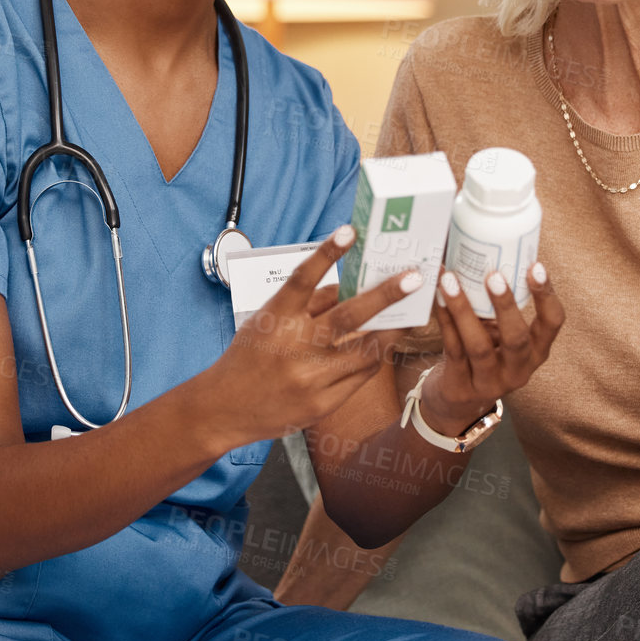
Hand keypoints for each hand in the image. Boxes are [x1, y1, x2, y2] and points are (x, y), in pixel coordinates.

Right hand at [203, 225, 413, 448]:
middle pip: (348, 316)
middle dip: (386, 295)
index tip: (350, 231)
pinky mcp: (322, 403)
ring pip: (366, 350)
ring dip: (392, 331)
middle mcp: (292, 346)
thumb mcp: (268, 321)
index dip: (326, 253)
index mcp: (274, 319)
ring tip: (411, 315)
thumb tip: (350, 285)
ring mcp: (309, 378)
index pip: (302, 279)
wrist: (225, 409)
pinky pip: (360, 376)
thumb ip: (308, 304)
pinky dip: (374, 357)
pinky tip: (384, 345)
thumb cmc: (251, 356)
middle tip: (414, 277)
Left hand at [423, 263, 564, 435]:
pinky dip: (444, 321)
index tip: (536, 266)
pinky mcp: (461, 387)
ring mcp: (490, 383)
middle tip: (494, 274)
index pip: (553, 323)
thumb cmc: (482, 353)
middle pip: (517, 338)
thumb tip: (482, 245)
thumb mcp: (498, 333)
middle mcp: (519, 370)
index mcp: (536, 351)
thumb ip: (497, 304)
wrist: (456, 401)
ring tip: (450, 280)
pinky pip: (452, 349)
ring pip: (478, 346)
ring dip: (463, 309)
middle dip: (505, 305)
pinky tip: (437, 298)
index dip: (547, 295)